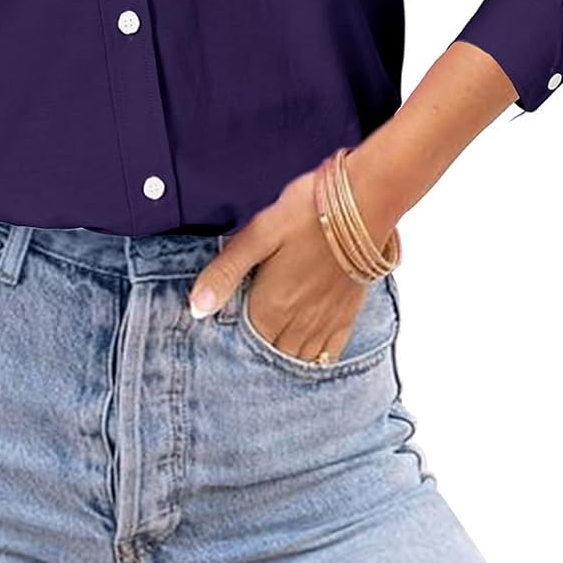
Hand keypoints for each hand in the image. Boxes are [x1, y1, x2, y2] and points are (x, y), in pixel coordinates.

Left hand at [188, 154, 395, 361]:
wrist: (366, 203)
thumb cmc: (308, 212)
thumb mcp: (257, 235)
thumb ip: (225, 272)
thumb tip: (197, 309)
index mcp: (271, 306)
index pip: (243, 343)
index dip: (231, 341)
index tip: (222, 335)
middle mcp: (298, 323)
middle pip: (269, 354)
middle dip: (255, 352)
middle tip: (243, 344)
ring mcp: (325, 322)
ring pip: (298, 359)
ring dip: (282, 357)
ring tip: (271, 348)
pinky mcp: (348, 314)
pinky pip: (329, 353)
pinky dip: (316, 359)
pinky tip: (306, 354)